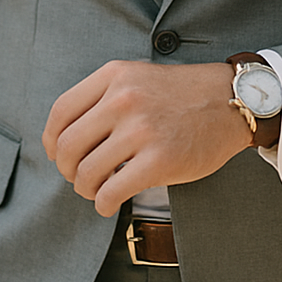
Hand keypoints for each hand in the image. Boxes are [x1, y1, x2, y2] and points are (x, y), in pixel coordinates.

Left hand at [43, 60, 251, 216]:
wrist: (230, 101)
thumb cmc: (179, 94)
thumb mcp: (136, 76)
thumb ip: (102, 97)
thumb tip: (63, 138)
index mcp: (114, 76)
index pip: (60, 112)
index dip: (51, 141)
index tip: (56, 155)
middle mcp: (123, 99)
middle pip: (67, 147)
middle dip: (67, 170)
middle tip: (78, 178)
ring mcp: (141, 130)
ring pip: (86, 173)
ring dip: (85, 190)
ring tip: (97, 191)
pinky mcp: (159, 161)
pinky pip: (111, 192)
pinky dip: (104, 204)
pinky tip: (110, 203)